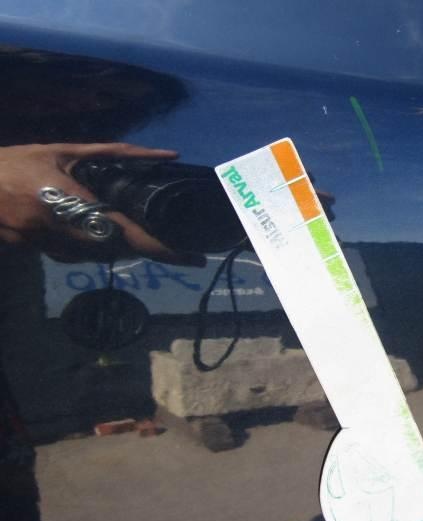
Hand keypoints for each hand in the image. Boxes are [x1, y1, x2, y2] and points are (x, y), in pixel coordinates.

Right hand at [0, 143, 205, 265]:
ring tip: (147, 234)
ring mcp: (52, 249)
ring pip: (103, 256)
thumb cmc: (17, 163)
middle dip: (148, 246)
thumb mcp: (65, 151)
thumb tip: (166, 155)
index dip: (164, 249)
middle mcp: (62, 233)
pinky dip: (100, 245)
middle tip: (178, 244)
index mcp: (70, 204)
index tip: (194, 257)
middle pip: (120, 250)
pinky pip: (84, 256)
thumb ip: (116, 154)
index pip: (129, 234)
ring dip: (125, 245)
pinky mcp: (45, 255)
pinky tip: (102, 229)